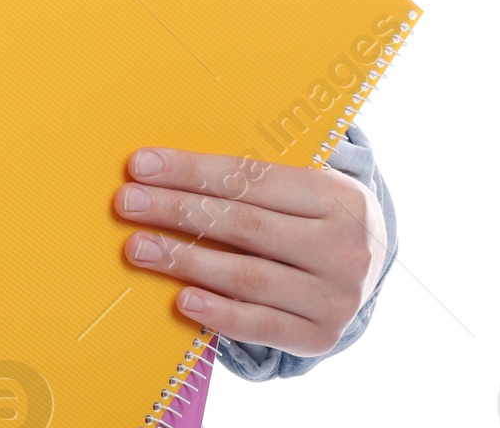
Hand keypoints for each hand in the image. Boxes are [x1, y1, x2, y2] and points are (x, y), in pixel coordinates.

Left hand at [113, 147, 386, 356]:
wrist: (372, 261)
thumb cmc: (312, 209)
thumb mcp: (300, 181)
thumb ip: (249, 175)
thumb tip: (166, 164)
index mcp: (336, 195)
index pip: (250, 178)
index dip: (191, 170)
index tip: (140, 165)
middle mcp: (343, 248)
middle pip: (244, 225)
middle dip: (177, 211)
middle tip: (127, 203)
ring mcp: (336, 297)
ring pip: (247, 276)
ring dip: (185, 261)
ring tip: (138, 248)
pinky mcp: (322, 335)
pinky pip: (263, 325)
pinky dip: (220, 313)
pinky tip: (182, 300)